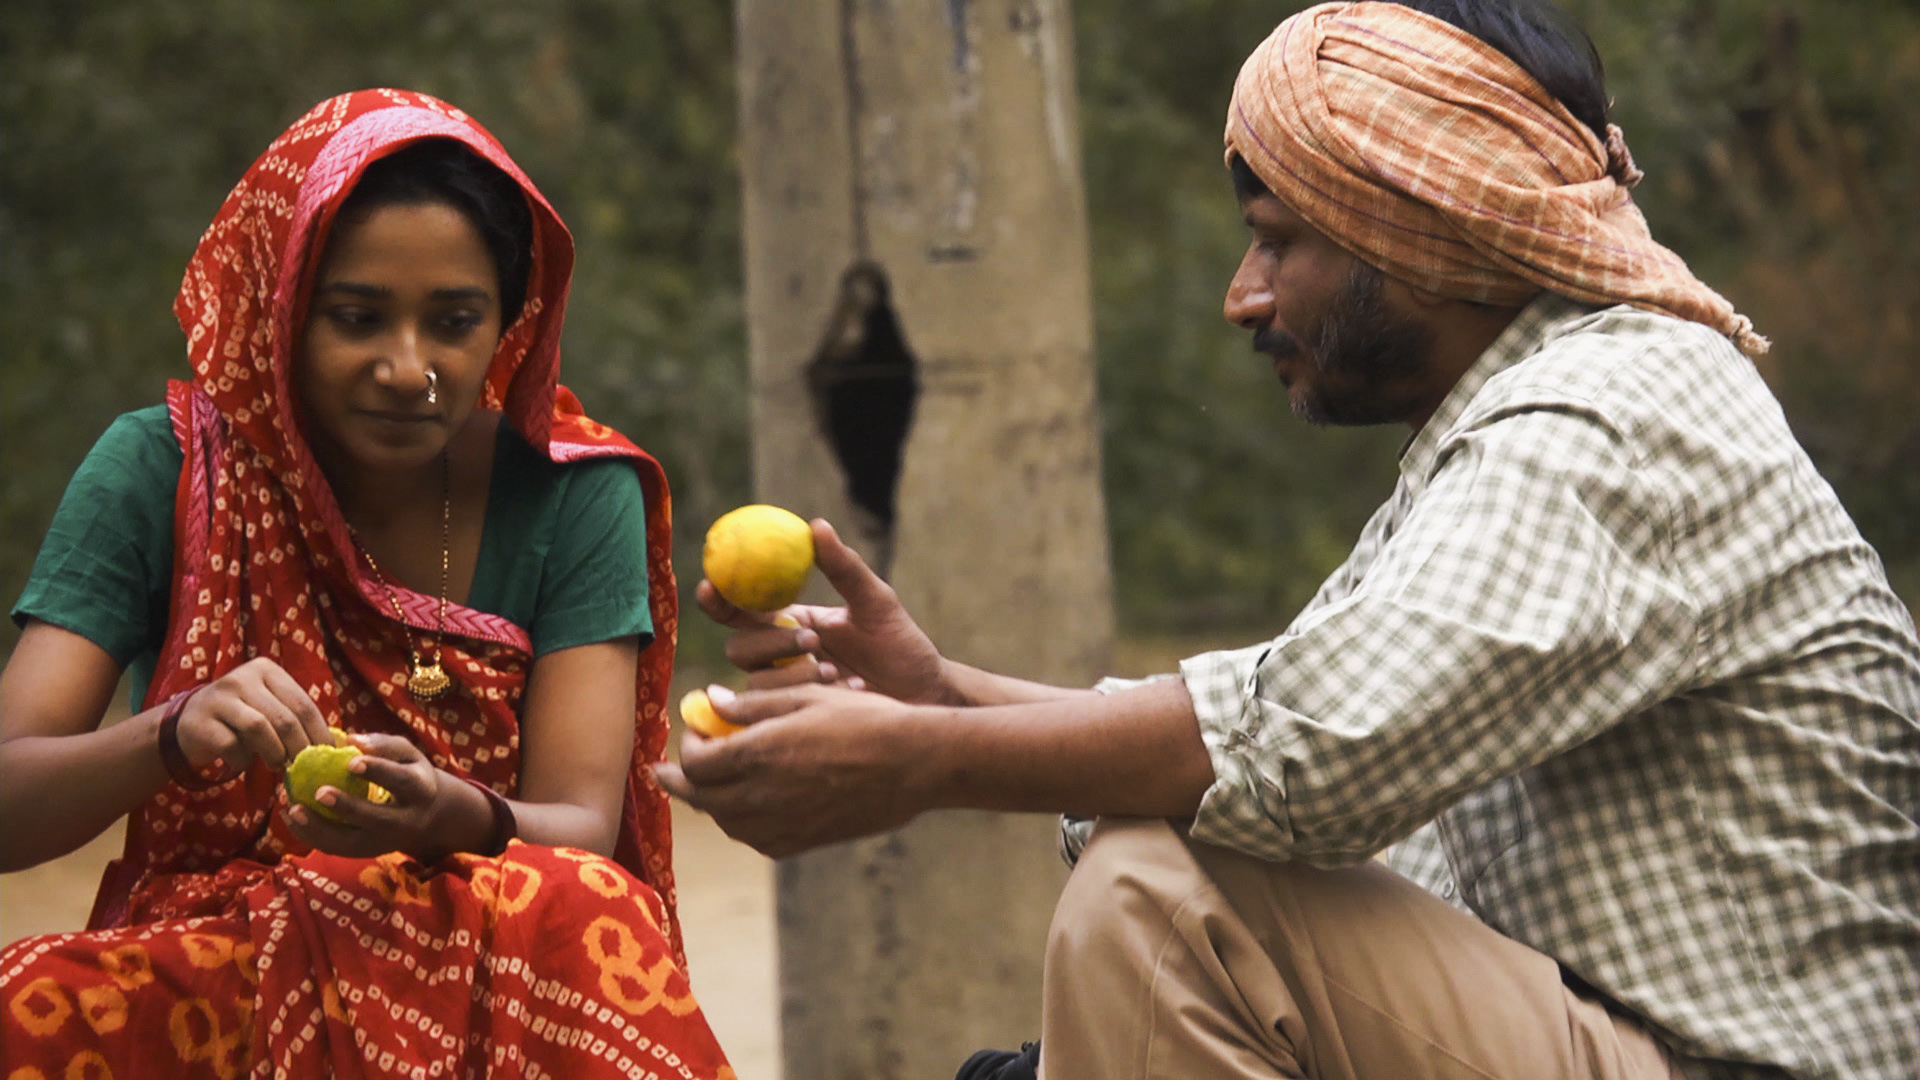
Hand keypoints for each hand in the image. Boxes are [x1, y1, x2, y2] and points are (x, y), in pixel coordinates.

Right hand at [172, 657, 333, 773]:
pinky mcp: (200, 722)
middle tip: (303, 766)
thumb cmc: (240, 717)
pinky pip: (231, 745)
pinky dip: (243, 760)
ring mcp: (218, 698)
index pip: (303, 703)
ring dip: (274, 753)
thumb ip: (294, 718)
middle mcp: (242, 678)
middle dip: (300, 748)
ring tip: (278, 765)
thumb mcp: (268, 708)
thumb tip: (331, 746)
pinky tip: (243, 763)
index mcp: (266, 670)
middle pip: (284, 718)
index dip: (319, 732)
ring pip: (259, 729)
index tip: (329, 755)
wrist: (187, 723)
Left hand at [284, 733, 483, 860]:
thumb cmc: (409, 773)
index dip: (378, 772)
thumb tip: (352, 741)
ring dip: (320, 829)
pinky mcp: (365, 853)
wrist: (426, 815)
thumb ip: (383, 745)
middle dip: (347, 807)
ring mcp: (384, 842)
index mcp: (420, 791)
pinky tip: (291, 818)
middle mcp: (405, 822)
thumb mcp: (407, 754)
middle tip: (319, 792)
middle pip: (377, 819)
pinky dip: (310, 836)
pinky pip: (335, 850)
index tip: (351, 761)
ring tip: (293, 810)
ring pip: (351, 843)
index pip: (402, 781)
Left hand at [653, 683, 937, 857]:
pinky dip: (742, 824)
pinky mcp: (804, 841)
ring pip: (726, 822)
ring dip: (711, 804)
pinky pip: (757, 838)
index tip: (692, 733)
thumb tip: (710, 701)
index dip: (685, 749)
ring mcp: (782, 824)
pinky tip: (749, 809)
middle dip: (681, 783)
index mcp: (757, 754)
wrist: (914, 763)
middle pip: (702, 798)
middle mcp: (762, 796)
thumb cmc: (864, 719)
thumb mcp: (805, 697)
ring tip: (709, 788)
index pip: (695, 764)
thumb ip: (752, 705)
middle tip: (667, 773)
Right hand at [698, 519, 952, 703]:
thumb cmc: (901, 645)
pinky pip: (781, 711)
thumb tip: (816, 526)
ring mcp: (790, 690)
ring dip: (794, 674)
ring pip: (757, 683)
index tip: (711, 587)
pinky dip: (813, 697)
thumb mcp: (876, 602)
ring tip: (836, 674)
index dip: (719, 600)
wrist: (925, 694)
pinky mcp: (799, 719)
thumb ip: (844, 568)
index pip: (743, 609)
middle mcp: (783, 656)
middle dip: (770, 643)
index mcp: (794, 621)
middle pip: (739, 650)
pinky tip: (850, 692)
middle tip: (811, 641)